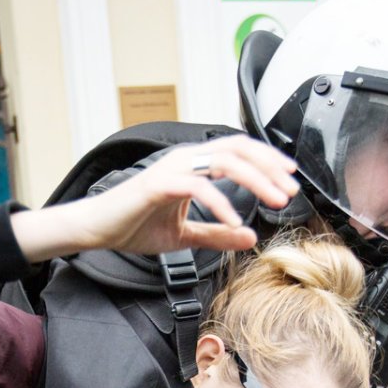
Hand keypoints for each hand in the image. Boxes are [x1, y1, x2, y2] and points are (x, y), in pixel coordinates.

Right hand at [12, 135, 299, 262]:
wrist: (96, 229)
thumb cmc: (132, 225)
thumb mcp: (184, 235)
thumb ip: (216, 234)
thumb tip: (250, 237)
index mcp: (192, 166)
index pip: (238, 150)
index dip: (267, 159)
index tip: (289, 177)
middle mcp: (185, 160)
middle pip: (238, 150)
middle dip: (270, 168)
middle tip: (291, 192)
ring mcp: (172, 169)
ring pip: (225, 162)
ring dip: (256, 180)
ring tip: (275, 201)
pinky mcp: (159, 185)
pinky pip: (199, 187)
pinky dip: (221, 205)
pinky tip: (235, 223)